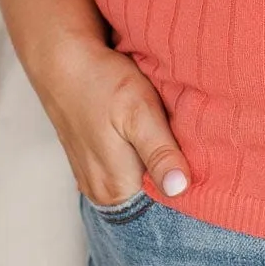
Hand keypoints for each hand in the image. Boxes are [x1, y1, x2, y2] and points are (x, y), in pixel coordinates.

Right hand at [35, 37, 193, 203]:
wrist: (62, 61)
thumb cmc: (103, 82)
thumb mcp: (140, 113)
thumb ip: (160, 153)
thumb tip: (179, 189)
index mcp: (117, 189)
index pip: (166, 205)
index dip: (188, 184)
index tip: (202, 162)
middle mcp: (102, 193)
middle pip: (152, 196)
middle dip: (173, 175)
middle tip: (187, 144)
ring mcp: (93, 180)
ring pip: (139, 183)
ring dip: (156, 164)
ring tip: (166, 136)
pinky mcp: (90, 165)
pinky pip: (125, 172)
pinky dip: (139, 157)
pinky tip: (145, 135)